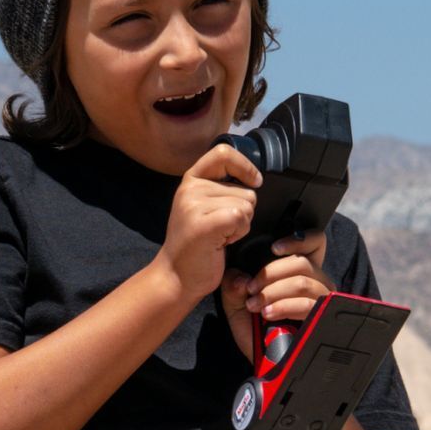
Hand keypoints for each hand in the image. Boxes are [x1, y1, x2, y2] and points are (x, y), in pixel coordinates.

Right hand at [154, 144, 259, 301]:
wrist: (176, 276)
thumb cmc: (196, 246)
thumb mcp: (202, 207)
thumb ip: (220, 189)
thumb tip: (255, 179)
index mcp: (191, 180)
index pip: (223, 153)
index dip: (245, 166)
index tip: (254, 181)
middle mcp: (190, 188)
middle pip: (245, 189)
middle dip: (243, 211)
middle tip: (221, 229)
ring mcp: (194, 205)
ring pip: (246, 205)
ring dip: (241, 224)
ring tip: (219, 236)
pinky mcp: (203, 224)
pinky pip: (240, 217)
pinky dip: (239, 232)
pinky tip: (222, 242)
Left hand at [221, 234, 329, 369]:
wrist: (264, 362)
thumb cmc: (255, 330)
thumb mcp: (236, 304)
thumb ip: (233, 285)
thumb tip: (241, 277)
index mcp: (299, 271)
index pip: (314, 242)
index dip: (299, 239)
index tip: (274, 248)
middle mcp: (316, 282)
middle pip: (301, 262)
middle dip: (271, 273)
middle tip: (252, 289)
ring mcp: (322, 300)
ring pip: (303, 281)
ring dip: (274, 291)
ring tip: (257, 305)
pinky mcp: (323, 317)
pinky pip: (308, 303)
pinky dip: (284, 306)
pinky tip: (269, 313)